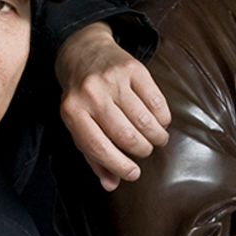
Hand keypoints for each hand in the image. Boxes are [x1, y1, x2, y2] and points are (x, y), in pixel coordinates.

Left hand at [55, 23, 170, 189]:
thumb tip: (111, 185)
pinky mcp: (133, 68)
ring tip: (157, 139)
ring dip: (156, 136)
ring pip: (144, 120)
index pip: (100, 148)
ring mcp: (113, 80)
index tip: (134, 174)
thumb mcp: (79, 125)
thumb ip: (94, 156)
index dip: (121, 166)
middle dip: (142, 150)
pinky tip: (160, 121)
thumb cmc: (81, 97)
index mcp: (73, 113)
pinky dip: (163, 117)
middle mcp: (91, 95)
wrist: (83, 50)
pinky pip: (156, 101)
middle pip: (126, 136)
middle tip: (146, 151)